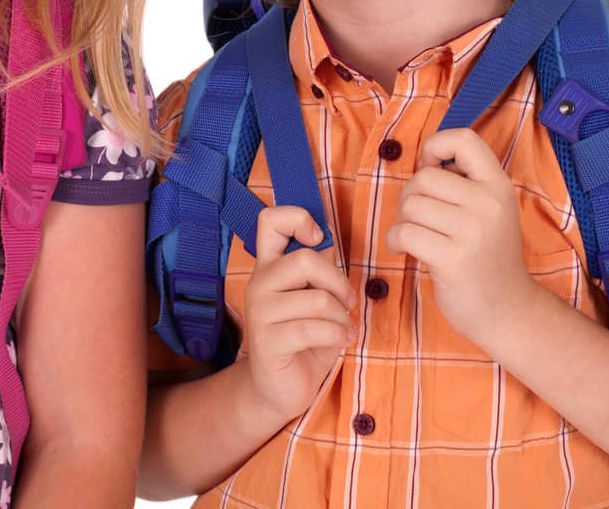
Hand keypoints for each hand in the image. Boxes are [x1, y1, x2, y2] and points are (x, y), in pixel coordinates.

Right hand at [239, 205, 354, 428]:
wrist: (280, 390)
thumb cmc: (303, 339)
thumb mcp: (314, 299)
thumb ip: (318, 271)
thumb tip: (329, 241)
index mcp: (269, 266)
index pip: (269, 220)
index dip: (297, 217)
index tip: (318, 238)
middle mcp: (259, 283)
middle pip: (304, 260)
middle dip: (338, 281)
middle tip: (348, 301)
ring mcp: (260, 312)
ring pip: (316, 299)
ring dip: (342, 316)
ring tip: (345, 327)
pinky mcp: (267, 342)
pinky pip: (314, 330)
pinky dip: (338, 335)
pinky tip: (342, 341)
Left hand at [384, 128, 533, 352]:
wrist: (508, 312)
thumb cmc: (488, 256)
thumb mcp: (491, 210)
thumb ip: (465, 182)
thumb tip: (423, 159)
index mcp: (499, 186)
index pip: (464, 139)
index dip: (437, 146)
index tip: (431, 170)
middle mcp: (489, 204)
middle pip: (424, 177)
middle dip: (410, 195)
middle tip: (417, 216)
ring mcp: (472, 232)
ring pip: (411, 205)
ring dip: (402, 220)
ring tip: (414, 236)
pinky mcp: (452, 260)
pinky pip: (404, 232)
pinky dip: (395, 240)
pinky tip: (404, 250)